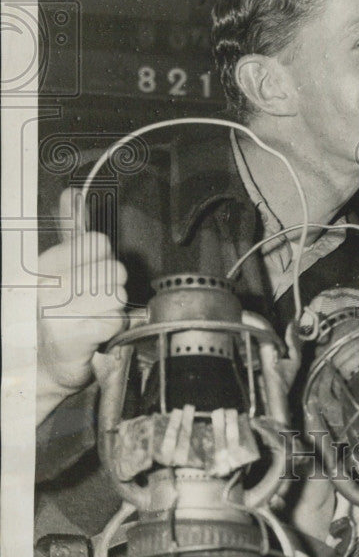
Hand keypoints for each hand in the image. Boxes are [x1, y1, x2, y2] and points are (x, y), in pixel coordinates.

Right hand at [36, 188, 127, 424]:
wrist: (43, 363)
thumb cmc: (57, 312)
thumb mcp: (60, 265)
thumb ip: (71, 229)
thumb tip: (71, 194)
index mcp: (44, 263)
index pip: (98, 242)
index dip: (102, 259)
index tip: (88, 273)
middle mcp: (47, 285)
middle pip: (113, 269)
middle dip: (111, 287)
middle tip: (91, 301)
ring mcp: (57, 312)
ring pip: (117, 295)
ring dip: (112, 310)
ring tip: (91, 318)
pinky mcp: (72, 337)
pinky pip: (115, 321)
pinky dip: (111, 330)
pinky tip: (93, 334)